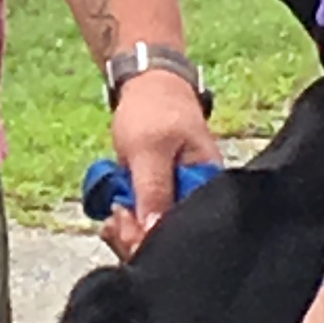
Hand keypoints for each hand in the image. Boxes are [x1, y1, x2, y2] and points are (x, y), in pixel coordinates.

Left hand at [98, 65, 217, 254]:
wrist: (145, 83)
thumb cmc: (153, 108)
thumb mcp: (149, 150)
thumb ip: (154, 191)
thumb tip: (154, 233)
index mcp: (209, 186)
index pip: (187, 231)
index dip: (155, 239)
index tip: (128, 227)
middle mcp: (198, 197)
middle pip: (171, 238)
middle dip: (137, 236)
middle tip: (116, 218)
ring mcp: (178, 198)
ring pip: (154, 233)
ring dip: (129, 228)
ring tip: (114, 211)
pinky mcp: (161, 196)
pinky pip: (146, 221)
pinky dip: (128, 219)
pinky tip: (115, 211)